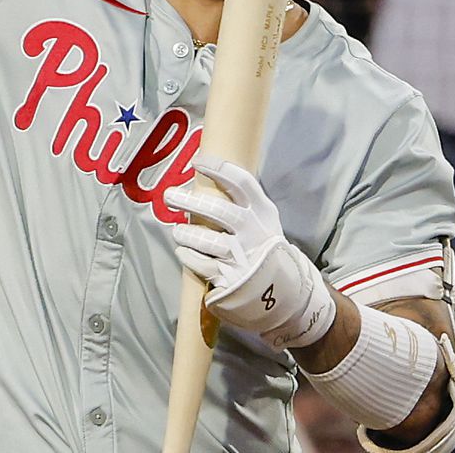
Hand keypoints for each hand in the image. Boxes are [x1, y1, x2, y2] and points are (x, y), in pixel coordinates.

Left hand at [164, 153, 335, 350]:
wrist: (286, 292)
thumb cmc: (264, 247)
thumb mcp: (263, 221)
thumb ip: (242, 202)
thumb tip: (206, 173)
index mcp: (263, 213)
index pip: (242, 183)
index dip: (218, 169)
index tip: (197, 162)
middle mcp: (254, 233)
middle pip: (218, 211)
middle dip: (189, 201)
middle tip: (169, 195)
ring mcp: (243, 257)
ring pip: (206, 240)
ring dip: (185, 233)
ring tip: (178, 232)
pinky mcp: (231, 280)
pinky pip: (200, 264)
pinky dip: (188, 255)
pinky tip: (184, 251)